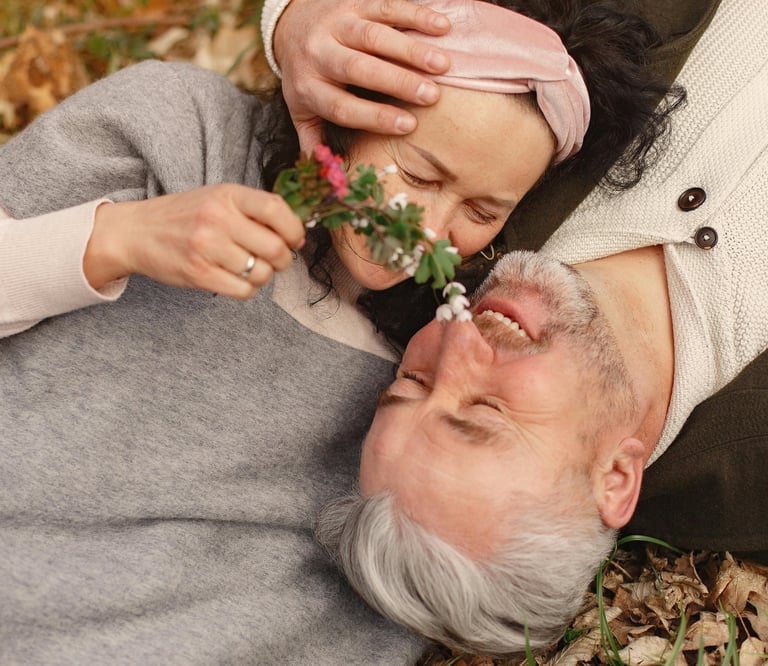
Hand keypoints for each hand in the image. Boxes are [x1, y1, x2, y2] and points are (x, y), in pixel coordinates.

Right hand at [84, 185, 304, 298]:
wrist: (136, 232)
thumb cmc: (185, 216)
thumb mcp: (218, 198)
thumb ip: (253, 209)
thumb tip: (296, 231)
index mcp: (227, 195)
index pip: (276, 209)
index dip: (294, 229)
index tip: (295, 239)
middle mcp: (217, 219)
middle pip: (275, 248)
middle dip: (284, 259)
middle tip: (277, 260)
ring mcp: (207, 248)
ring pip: (262, 273)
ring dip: (264, 276)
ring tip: (251, 268)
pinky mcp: (199, 274)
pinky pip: (244, 291)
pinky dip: (248, 289)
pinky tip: (238, 279)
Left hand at [274, 0, 450, 150]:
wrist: (289, 25)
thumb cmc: (307, 78)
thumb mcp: (302, 111)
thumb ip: (314, 143)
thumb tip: (328, 179)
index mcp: (308, 88)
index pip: (342, 106)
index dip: (375, 116)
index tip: (408, 125)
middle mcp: (318, 54)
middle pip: (358, 68)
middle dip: (397, 82)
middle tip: (432, 96)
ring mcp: (336, 24)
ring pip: (374, 35)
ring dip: (411, 49)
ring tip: (443, 64)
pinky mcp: (352, 1)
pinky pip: (385, 6)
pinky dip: (415, 14)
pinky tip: (441, 27)